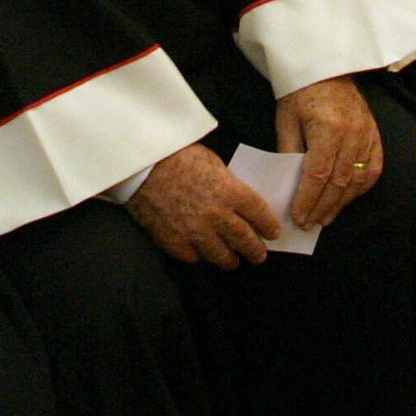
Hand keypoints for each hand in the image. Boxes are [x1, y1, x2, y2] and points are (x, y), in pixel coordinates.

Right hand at [126, 144, 278, 267]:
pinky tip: (201, 253)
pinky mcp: (175, 242)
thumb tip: (238, 200)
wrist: (142, 166)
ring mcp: (196, 232)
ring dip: (230, 259)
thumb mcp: (212, 162)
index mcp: (230, 192)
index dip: (269, 226)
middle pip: (244, 240)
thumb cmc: (177, 155)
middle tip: (259, 255)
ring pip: (221, 256)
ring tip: (233, 260)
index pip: (260, 214)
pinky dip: (200, 256)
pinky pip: (194, 257)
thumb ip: (228, 185)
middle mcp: (217, 216)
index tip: (273, 232)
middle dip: (255, 250)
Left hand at [274, 77, 383, 228]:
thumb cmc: (300, 93)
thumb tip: (289, 187)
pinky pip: (373, 168)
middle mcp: (352, 133)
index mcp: (327, 128)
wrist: (325, 67)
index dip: (308, 200)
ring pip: (357, 180)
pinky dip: (361, 188)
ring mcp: (367, 134)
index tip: (298, 217)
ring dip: (341, 203)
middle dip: (322, 207)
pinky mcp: (374, 134)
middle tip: (309, 224)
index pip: (318, 175)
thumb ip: (289, 153)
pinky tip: (348, 198)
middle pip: (339, 182)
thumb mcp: (286, 121)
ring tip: (326, 217)